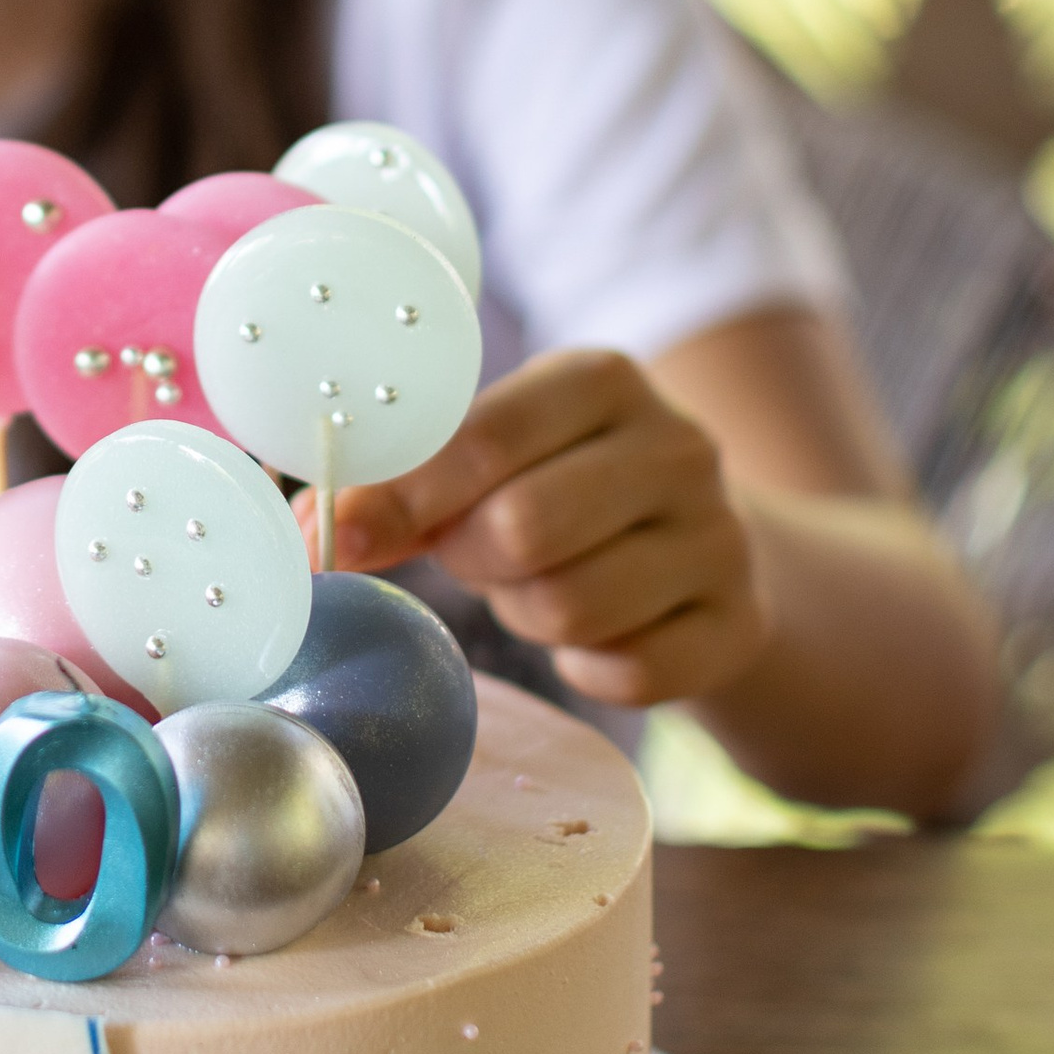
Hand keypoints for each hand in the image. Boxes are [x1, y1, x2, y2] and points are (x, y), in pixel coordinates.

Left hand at [302, 349, 771, 711]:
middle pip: (526, 528)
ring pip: (571, 608)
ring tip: (535, 587)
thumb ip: (409, 488)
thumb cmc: (569, 490)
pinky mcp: (741, 625)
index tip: (334, 537)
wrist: (711, 546)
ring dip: (525, 614)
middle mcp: (680, 448)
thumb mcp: (500, 460)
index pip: (489, 436)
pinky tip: (595, 635)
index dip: (403, 495)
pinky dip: (587, 668)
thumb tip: (312, 531)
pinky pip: (627, 674)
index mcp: (605, 379)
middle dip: (472, 559)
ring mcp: (723, 539)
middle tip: (472, 557)